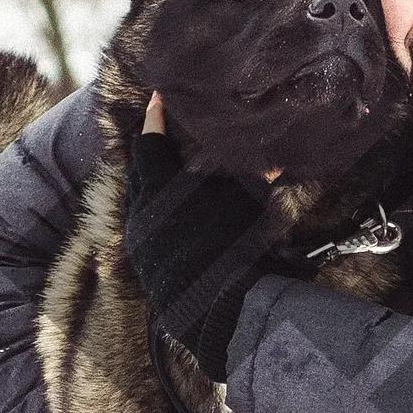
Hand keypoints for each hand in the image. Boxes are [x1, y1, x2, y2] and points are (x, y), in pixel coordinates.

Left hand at [125, 93, 312, 380]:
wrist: (220, 314)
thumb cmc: (236, 251)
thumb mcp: (246, 208)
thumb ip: (253, 180)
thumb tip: (274, 163)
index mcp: (160, 190)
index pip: (150, 144)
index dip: (155, 119)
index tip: (157, 98)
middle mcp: (141, 212)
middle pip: (139, 171)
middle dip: (149, 150)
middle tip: (160, 131)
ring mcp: (139, 242)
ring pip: (138, 200)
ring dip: (150, 182)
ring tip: (165, 169)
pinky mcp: (143, 265)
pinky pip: (143, 226)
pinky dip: (152, 210)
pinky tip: (167, 212)